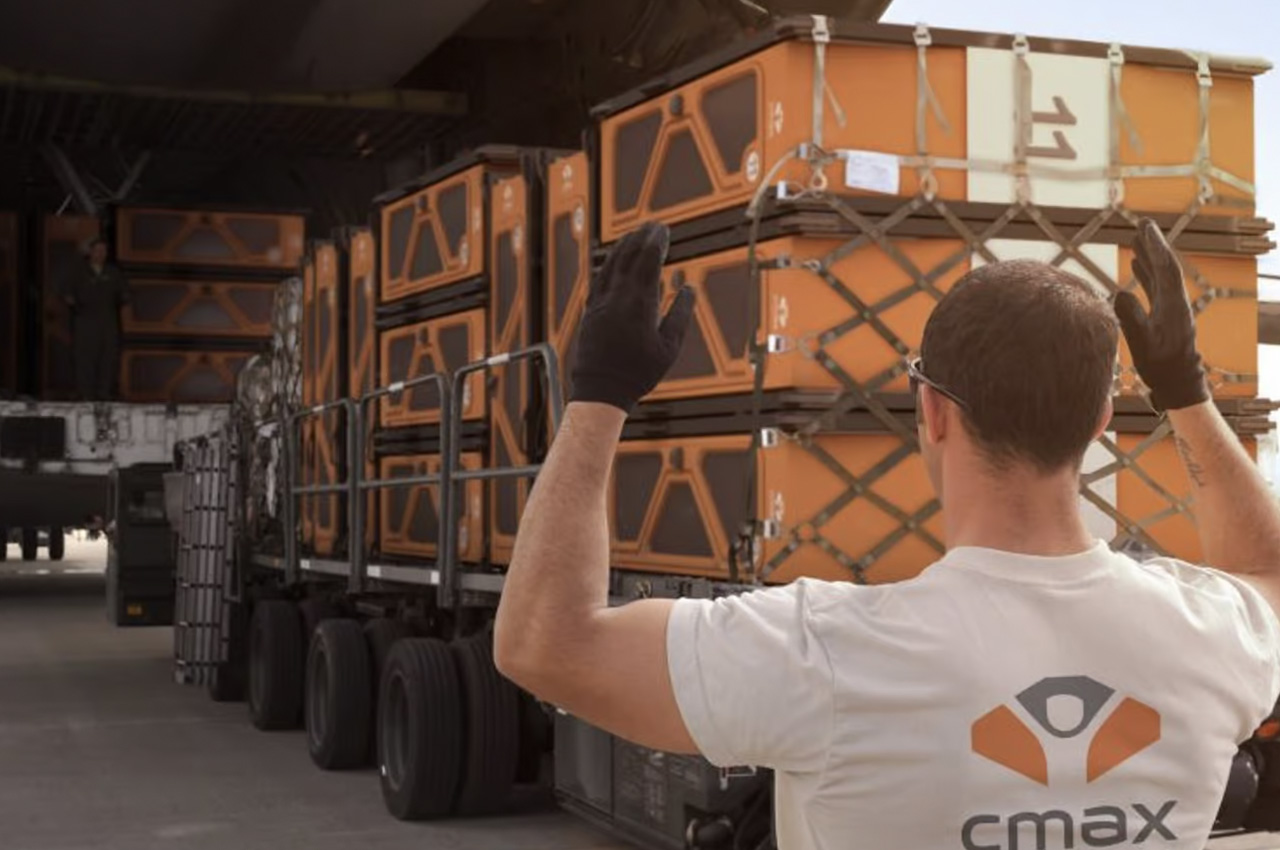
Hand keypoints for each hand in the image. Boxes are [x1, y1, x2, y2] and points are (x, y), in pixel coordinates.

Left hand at [569, 222, 694, 412]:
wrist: (600, 389)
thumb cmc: (637, 373)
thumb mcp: (668, 347)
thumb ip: (679, 315)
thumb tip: (688, 288)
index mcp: (639, 304)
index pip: (648, 262)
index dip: (657, 243)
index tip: (664, 230)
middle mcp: (617, 298)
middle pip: (629, 257)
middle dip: (642, 238)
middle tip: (653, 225)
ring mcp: (600, 303)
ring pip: (611, 265)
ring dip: (623, 246)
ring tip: (634, 235)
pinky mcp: (590, 311)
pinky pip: (599, 278)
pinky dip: (608, 264)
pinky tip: (612, 259)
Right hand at [1113, 219, 1208, 411]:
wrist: (1178, 383)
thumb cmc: (1160, 366)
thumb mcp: (1142, 343)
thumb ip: (1131, 318)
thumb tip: (1119, 293)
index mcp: (1173, 305)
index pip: (1165, 269)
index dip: (1155, 248)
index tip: (1145, 229)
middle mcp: (1175, 302)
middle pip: (1165, 267)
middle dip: (1154, 245)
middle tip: (1143, 224)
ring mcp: (1171, 308)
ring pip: (1160, 276)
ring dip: (1149, 256)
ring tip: (1137, 239)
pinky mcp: (1165, 315)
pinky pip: (1155, 287)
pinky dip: (1146, 273)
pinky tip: (1136, 265)